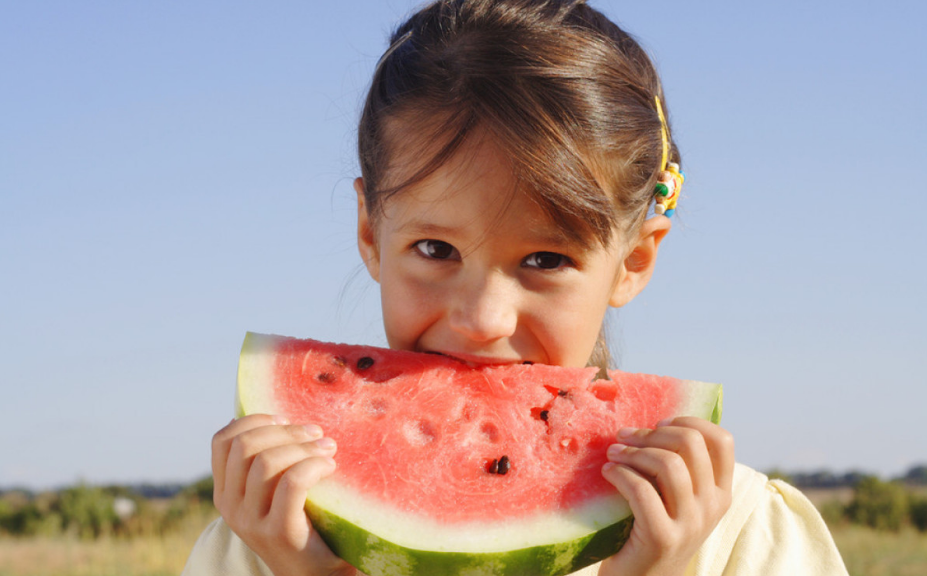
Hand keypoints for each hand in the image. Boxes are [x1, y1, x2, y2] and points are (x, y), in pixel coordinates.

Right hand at [211, 414, 356, 575]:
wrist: (315, 572)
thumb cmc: (301, 522)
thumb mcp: (271, 493)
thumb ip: (264, 463)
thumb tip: (271, 419)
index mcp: (225, 493)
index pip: (222, 441)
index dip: (254, 420)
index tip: (285, 418)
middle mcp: (230, 508)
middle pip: (245, 445)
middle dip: (285, 430)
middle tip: (316, 433)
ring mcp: (252, 522)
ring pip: (268, 461)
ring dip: (304, 446)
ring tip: (328, 448)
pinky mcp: (279, 532)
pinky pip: (293, 481)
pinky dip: (314, 464)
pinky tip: (331, 467)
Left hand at [599, 417, 734, 575]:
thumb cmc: (653, 529)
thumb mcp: (678, 499)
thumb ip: (679, 468)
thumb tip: (655, 422)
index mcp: (721, 493)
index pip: (722, 440)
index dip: (689, 422)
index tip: (658, 424)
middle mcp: (713, 507)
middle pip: (691, 444)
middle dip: (652, 433)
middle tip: (624, 437)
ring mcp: (690, 524)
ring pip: (668, 464)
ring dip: (632, 452)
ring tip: (612, 454)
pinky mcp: (662, 538)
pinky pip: (641, 490)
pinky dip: (620, 474)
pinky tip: (607, 473)